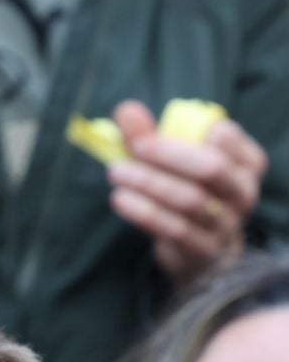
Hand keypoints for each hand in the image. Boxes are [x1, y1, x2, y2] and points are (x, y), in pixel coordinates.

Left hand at [109, 99, 265, 283]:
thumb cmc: (187, 193)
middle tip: (135, 147)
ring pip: (190, 199)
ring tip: (116, 172)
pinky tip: (120, 198)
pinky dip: (145, 212)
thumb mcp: (174, 165)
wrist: (199, 252)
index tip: (154, 129)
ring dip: (149, 182)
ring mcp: (226, 223)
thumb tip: (125, 109)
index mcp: (246, 163)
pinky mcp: (203, 249)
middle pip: (211, 167)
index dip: (190, 130)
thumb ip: (151, 136)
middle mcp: (243, 192)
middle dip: (169, 154)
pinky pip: (175, 229)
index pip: (226, 138)